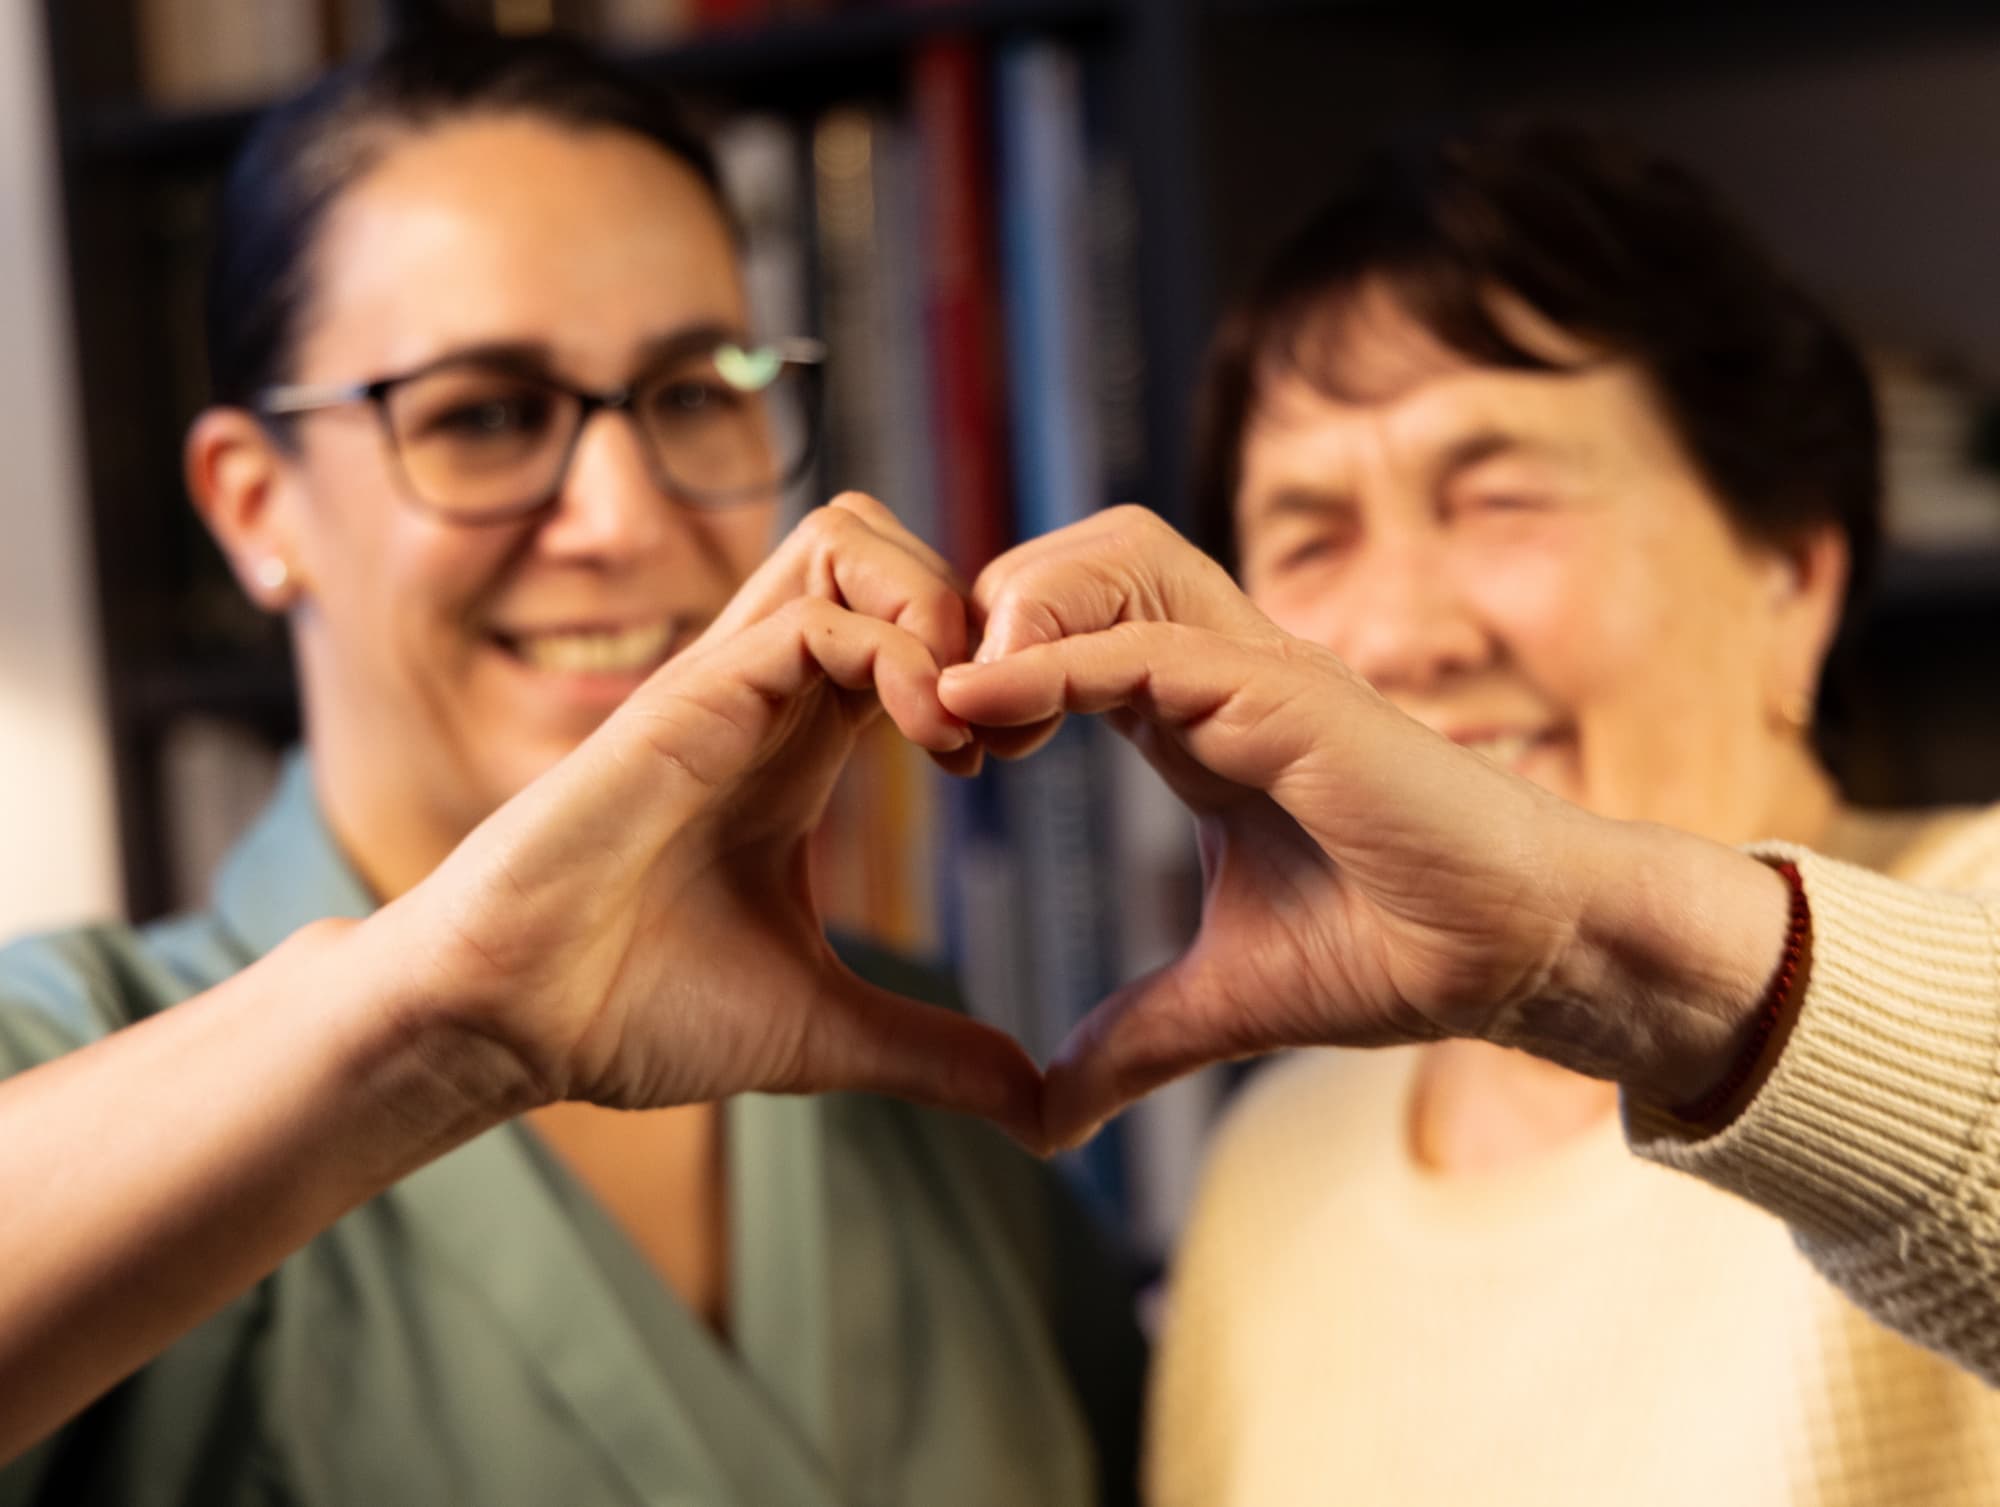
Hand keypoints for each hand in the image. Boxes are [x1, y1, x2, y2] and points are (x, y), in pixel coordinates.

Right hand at [373, 494, 1041, 1141]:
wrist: (508, 1025)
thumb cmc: (632, 1009)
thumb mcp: (826, 1029)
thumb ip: (933, 1052)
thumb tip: (1036, 1109)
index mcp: (799, 740)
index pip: (907, 623)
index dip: (986, 665)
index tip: (1015, 757)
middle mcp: (765, 692)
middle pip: (882, 545)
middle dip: (974, 608)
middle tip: (1007, 722)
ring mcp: (724, 684)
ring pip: (847, 541)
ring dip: (936, 609)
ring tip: (967, 725)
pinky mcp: (684, 699)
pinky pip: (812, 618)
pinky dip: (897, 657)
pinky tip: (932, 746)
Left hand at [942, 508, 1610, 1147]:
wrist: (1515, 959)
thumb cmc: (1396, 954)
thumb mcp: (1221, 1000)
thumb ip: (1127, 1042)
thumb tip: (1042, 1118)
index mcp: (1198, 719)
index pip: (1069, 633)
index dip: (988, 667)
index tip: (937, 749)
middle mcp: (1223, 672)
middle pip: (1081, 560)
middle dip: (987, 607)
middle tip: (930, 706)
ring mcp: (1259, 671)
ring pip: (1114, 560)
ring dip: (1017, 611)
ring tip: (954, 703)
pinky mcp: (1290, 695)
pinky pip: (1149, 644)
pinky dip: (1054, 661)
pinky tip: (981, 704)